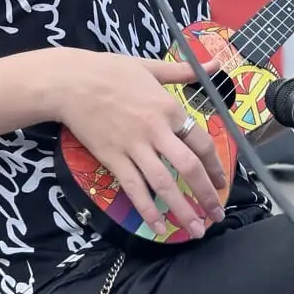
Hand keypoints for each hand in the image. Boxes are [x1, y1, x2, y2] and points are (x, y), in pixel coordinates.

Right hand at [53, 49, 226, 238]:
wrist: (71, 82)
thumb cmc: (111, 70)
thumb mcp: (150, 67)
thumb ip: (183, 71)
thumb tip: (215, 64)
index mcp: (169, 108)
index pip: (201, 142)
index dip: (215, 166)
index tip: (223, 182)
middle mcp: (156, 131)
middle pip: (188, 167)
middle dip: (206, 194)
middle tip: (217, 215)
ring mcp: (134, 147)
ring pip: (164, 184)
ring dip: (183, 210)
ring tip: (196, 230)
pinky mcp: (113, 159)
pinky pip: (134, 189)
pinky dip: (148, 210)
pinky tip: (159, 227)